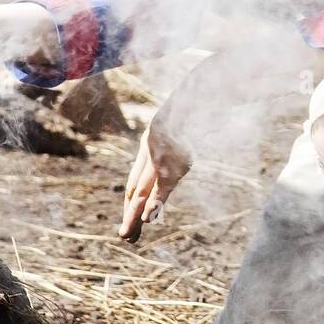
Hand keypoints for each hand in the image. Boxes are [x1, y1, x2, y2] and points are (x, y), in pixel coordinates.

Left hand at [118, 110, 192, 242]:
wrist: (198, 89)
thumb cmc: (195, 100)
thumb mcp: (182, 118)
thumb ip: (178, 134)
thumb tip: (183, 145)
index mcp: (150, 139)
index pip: (136, 178)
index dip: (132, 201)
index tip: (131, 218)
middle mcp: (150, 148)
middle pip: (136, 188)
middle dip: (131, 213)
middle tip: (125, 235)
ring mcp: (160, 156)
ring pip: (143, 191)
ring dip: (135, 215)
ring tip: (128, 234)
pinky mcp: (173, 160)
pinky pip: (162, 187)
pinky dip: (155, 203)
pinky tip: (147, 219)